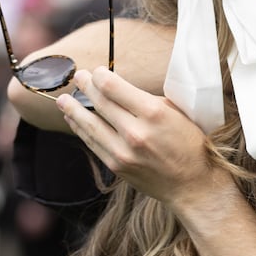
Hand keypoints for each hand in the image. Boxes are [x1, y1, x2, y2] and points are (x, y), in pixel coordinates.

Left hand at [57, 67, 229, 213]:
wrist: (192, 183)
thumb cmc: (189, 145)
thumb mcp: (177, 114)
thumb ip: (148, 101)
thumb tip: (121, 90)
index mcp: (154, 113)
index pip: (114, 87)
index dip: (100, 76)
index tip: (97, 72)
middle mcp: (135, 132)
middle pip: (100, 102)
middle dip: (85, 86)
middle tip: (79, 77)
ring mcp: (123, 151)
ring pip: (89, 123)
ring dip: (73, 109)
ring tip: (63, 100)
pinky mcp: (116, 165)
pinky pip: (92, 142)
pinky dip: (80, 129)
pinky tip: (74, 120)